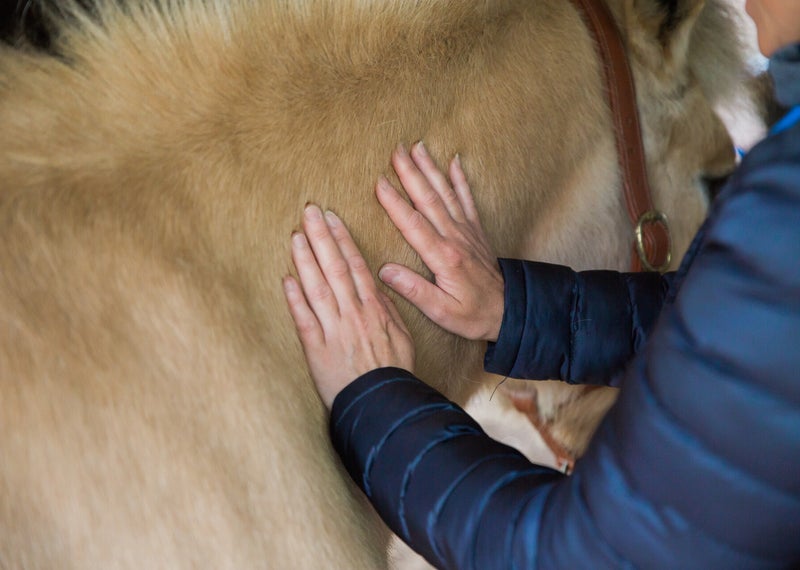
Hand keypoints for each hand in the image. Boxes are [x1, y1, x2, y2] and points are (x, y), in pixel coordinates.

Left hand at [284, 204, 414, 409]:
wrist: (383, 403)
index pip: (354, 265)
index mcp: (374, 308)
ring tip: (295, 236)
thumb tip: (377, 288)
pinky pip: (303, 320)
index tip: (331, 218)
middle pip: (334, 268)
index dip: (341, 239)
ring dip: (305, 260)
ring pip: (317, 288)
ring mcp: (333, 330)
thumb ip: (388, 310)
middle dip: (320, 236)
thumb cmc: (394, 371)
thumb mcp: (402, 336)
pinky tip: (286, 278)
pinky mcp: (317, 349)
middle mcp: (353, 313)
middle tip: (308, 211)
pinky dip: (294, 299)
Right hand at [376, 142, 503, 341]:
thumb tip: (385, 271)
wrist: (509, 312)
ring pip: (446, 193)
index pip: (413, 224)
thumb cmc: (473, 315)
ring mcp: (467, 231)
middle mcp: (456, 238)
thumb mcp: (441, 312)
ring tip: (418, 146)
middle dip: (411, 173)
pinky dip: (461, 179)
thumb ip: (414, 290)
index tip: (379, 182)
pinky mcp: (476, 231)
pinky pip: (468, 200)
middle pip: (429, 200)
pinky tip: (455, 161)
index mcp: (444, 257)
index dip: (395, 203)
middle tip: (396, 150)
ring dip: (431, 169)